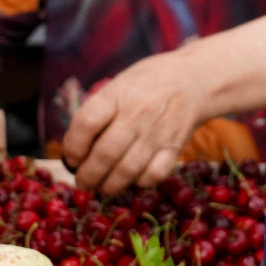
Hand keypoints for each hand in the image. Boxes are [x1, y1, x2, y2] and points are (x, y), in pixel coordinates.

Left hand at [62, 52, 206, 194]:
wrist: (195, 79)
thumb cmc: (148, 83)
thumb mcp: (119, 85)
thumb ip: (98, 112)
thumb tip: (75, 150)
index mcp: (118, 93)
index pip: (86, 123)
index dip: (73, 147)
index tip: (71, 157)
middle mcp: (138, 113)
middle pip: (105, 153)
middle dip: (87, 175)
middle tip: (83, 181)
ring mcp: (158, 132)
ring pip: (127, 170)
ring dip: (108, 185)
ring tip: (101, 186)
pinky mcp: (175, 147)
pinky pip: (152, 176)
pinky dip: (138, 183)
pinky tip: (131, 179)